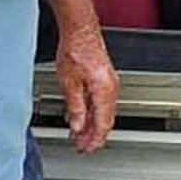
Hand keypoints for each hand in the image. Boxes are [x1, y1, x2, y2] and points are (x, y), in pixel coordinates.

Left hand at [55, 24, 117, 152]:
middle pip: (105, 120)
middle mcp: (111, 89)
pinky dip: (92, 113)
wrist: (81, 30)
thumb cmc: (76, 50)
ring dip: (92, 125)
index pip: (102, 125)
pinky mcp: (105, 79)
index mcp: (104, 92)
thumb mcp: (69, 83)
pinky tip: (81, 116)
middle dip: (93, 136)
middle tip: (81, 147)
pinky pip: (102, 102)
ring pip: (104, 112)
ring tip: (78, 135)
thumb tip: (76, 127)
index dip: (93, 140)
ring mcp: (110, 83)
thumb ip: (74, 107)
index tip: (84, 149)